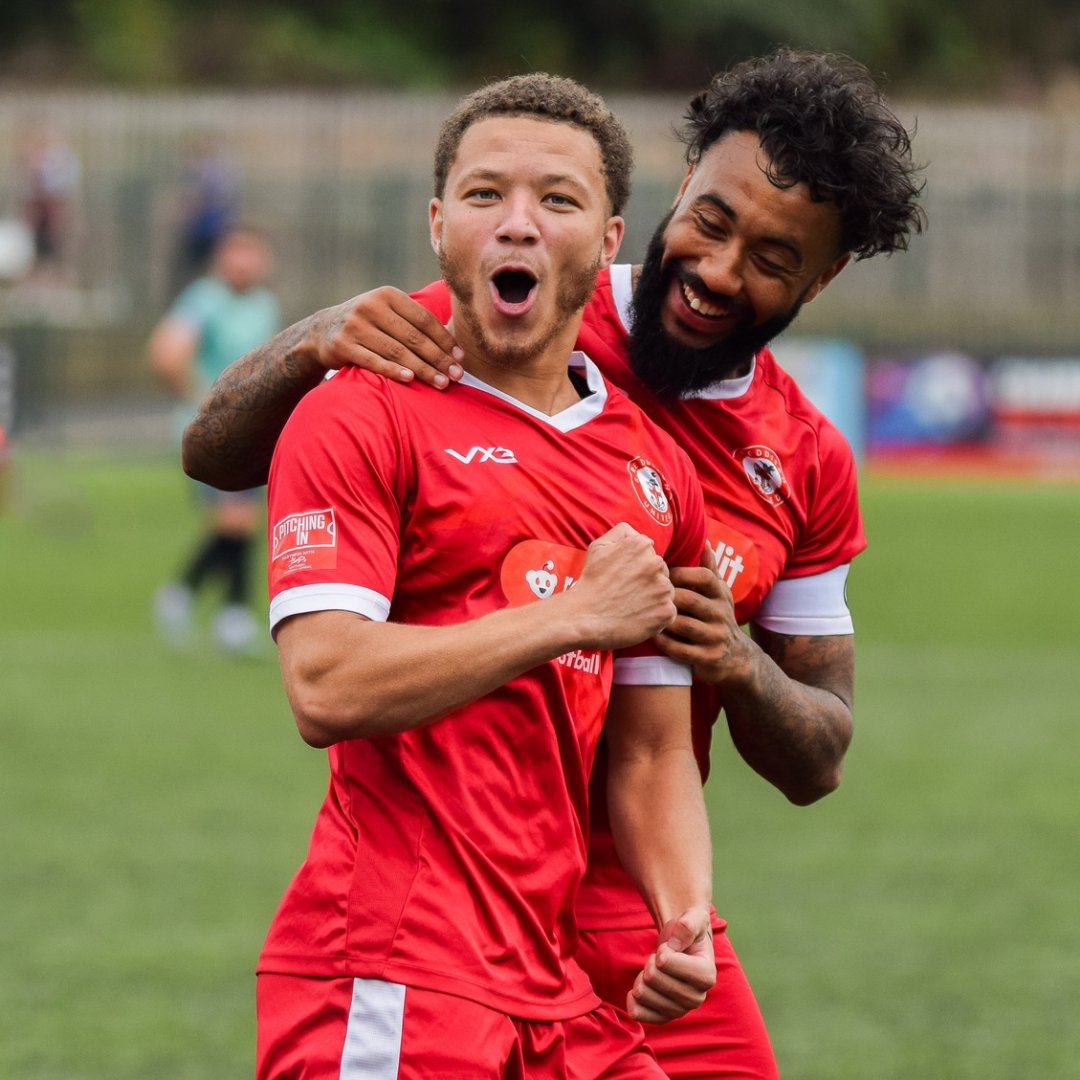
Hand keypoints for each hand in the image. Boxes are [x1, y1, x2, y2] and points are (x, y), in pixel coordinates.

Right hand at [306, 286, 464, 387]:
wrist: (321, 330)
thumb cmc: (367, 324)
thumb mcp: (387, 312)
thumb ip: (414, 321)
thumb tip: (455, 346)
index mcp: (388, 295)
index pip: (424, 319)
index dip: (444, 340)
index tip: (460, 358)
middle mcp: (371, 306)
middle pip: (413, 337)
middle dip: (438, 358)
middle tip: (457, 376)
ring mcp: (355, 325)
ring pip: (396, 351)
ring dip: (422, 369)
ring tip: (441, 383)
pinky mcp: (342, 345)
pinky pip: (373, 361)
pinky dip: (392, 371)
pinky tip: (410, 379)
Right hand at [568, 523, 675, 649]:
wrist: (585, 616)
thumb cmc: (591, 583)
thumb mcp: (598, 547)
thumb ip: (621, 532)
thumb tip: (636, 532)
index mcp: (641, 545)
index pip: (651, 554)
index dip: (638, 567)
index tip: (625, 578)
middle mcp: (656, 563)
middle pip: (661, 572)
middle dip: (649, 582)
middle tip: (628, 593)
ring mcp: (663, 588)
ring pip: (666, 592)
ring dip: (654, 598)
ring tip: (632, 606)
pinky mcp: (666, 611)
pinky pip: (668, 612)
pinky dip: (656, 616)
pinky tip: (638, 617)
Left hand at [627, 906, 716, 1023]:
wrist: (681, 946)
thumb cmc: (687, 932)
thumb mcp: (693, 918)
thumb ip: (689, 924)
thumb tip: (676, 942)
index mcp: (707, 976)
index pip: (666, 963)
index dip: (662, 950)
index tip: (672, 947)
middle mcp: (697, 999)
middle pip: (652, 978)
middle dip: (651, 962)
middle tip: (661, 958)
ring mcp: (680, 1011)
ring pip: (642, 994)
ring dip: (642, 976)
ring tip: (655, 970)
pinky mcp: (664, 1018)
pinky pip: (638, 1013)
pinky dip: (632, 999)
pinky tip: (641, 987)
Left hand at [654, 544, 752, 686]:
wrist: (736, 657)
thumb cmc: (717, 616)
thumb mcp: (719, 593)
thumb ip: (710, 568)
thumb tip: (704, 540)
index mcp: (721, 595)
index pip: (705, 577)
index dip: (682, 574)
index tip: (663, 575)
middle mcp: (721, 614)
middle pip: (690, 600)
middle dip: (667, 597)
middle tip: (645, 595)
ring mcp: (715, 637)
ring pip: (683, 625)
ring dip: (662, 620)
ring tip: (644, 614)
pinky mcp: (708, 658)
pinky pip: (681, 650)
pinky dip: (664, 642)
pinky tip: (652, 635)